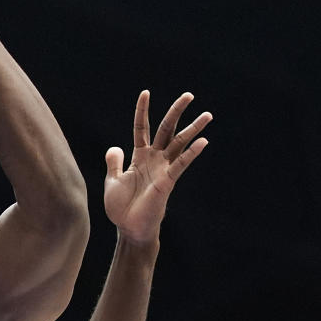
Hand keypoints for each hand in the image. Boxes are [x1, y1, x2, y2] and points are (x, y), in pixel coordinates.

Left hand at [104, 91, 211, 245]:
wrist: (129, 228)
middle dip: (176, 112)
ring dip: (193, 129)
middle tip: (189, 95)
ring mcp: (162, 169)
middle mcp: (154, 159)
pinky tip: (202, 142)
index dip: (143, 111)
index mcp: (139, 157)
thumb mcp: (112, 181)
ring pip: (179, 144)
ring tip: (207, 115)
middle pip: (167, 129)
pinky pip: (181, 164)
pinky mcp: (167, 181)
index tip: (146, 92)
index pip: (142, 128)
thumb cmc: (121, 208)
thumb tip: (115, 147)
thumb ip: (114, 163)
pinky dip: (191, 153)